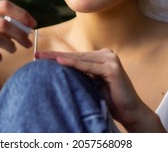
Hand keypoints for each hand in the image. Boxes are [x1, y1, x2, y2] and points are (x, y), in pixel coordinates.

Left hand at [35, 49, 157, 130]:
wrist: (131, 112)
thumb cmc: (110, 101)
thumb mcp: (92, 85)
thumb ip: (81, 76)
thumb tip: (59, 71)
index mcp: (101, 57)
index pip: (75, 56)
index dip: (57, 56)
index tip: (40, 57)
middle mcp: (106, 54)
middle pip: (75, 56)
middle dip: (54, 56)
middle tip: (37, 55)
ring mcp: (110, 60)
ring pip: (80, 59)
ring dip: (60, 58)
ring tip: (43, 57)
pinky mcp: (112, 68)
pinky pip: (88, 66)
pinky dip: (73, 64)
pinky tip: (60, 61)